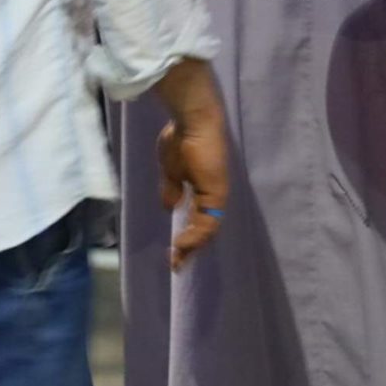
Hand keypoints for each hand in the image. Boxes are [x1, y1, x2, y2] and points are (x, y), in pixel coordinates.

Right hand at [157, 113, 228, 270]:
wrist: (192, 120)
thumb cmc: (179, 139)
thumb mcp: (170, 171)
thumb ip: (171, 189)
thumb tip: (169, 207)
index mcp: (203, 188)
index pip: (199, 219)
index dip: (188, 236)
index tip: (173, 251)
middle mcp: (213, 194)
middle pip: (205, 229)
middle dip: (190, 248)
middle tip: (176, 264)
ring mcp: (217, 194)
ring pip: (208, 230)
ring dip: (192, 246)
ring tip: (178, 259)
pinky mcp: (217, 193)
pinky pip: (208, 222)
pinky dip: (195, 236)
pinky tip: (182, 244)